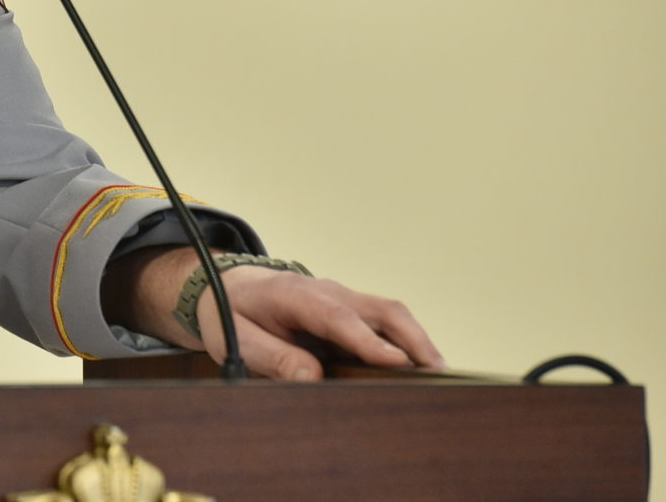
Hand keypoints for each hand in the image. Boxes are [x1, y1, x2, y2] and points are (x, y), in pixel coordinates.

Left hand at [198, 262, 443, 379]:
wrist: (225, 286)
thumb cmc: (231, 313)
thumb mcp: (237, 339)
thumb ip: (273, 358)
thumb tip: (314, 378)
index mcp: (294, 294)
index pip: (339, 317)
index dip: (369, 341)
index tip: (397, 363)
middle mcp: (326, 291)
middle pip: (381, 310)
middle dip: (413, 340)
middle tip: (438, 376)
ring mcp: (342, 298)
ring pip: (390, 314)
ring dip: (417, 342)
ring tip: (440, 378)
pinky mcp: (350, 310)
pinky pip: (385, 322)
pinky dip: (408, 342)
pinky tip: (421, 369)